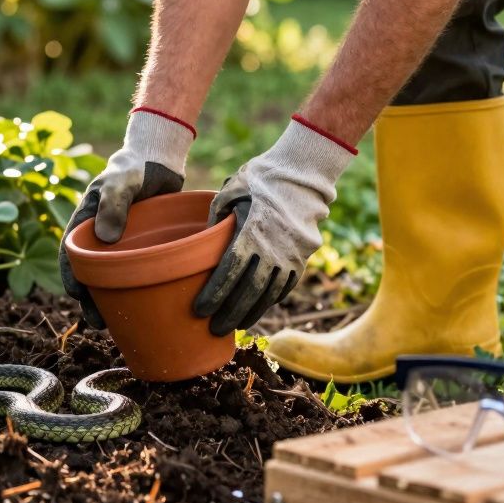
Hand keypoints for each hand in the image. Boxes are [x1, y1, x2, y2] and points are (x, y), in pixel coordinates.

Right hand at [60, 109, 193, 327]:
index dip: (70, 276)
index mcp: (85, 224)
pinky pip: (135, 272)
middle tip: (99, 322)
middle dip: (90, 299)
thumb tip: (105, 238)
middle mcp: (99, 238)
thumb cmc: (135, 169)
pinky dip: (136, 288)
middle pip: (89, 274)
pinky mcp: (141, 249)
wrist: (159, 162)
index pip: (69, 254)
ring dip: (112, 299)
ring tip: (120, 323)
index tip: (77, 295)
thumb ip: (113, 204)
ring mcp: (120, 246)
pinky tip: (146, 304)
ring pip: (112, 278)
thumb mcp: (122, 182)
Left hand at [195, 117, 355, 335]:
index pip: (229, 273)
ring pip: (269, 293)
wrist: (303, 173)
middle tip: (215, 330)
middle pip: (249, 291)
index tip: (200, 310)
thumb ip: (215, 218)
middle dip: (230, 313)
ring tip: (236, 325)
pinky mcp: (302, 257)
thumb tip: (202, 244)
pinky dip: (271, 299)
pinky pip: (285, 285)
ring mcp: (291, 255)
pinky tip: (258, 307)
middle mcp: (273, 249)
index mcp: (251, 232)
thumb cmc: (260, 178)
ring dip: (252, 312)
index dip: (214, 295)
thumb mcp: (231, 191)